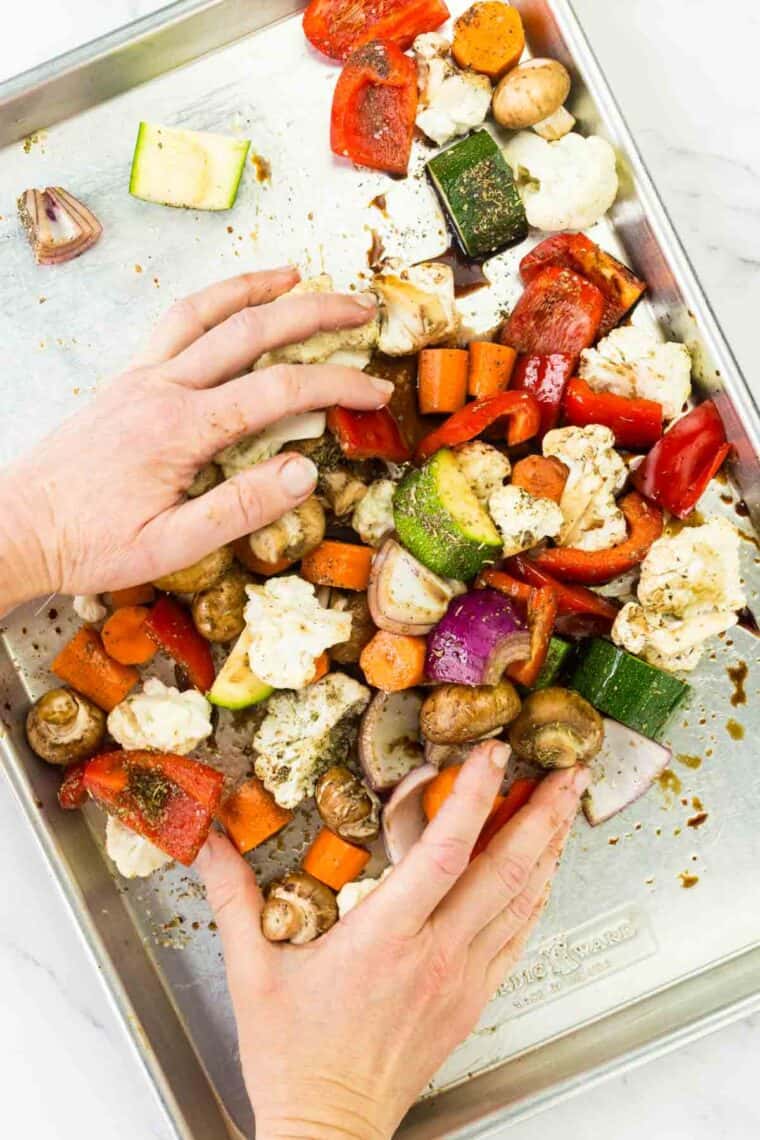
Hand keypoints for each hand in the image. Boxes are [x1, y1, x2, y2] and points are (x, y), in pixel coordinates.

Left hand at [0, 267, 387, 612]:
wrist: (17, 528)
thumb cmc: (90, 544)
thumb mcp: (172, 546)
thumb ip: (241, 508)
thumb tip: (305, 472)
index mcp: (180, 429)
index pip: (279, 392)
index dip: (337, 386)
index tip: (375, 389)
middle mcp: (161, 389)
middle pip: (249, 331)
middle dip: (312, 314)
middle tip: (358, 306)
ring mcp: (139, 378)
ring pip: (204, 312)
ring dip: (253, 288)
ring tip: (294, 274)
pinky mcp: (124, 381)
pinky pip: (172, 324)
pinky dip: (210, 304)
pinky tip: (228, 306)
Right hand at [196, 742, 590, 1138]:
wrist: (328, 1131)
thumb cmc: (293, 1058)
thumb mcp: (251, 971)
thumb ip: (232, 897)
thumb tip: (208, 843)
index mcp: (384, 939)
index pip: (443, 853)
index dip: (473, 796)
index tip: (493, 754)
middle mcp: (435, 955)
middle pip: (505, 872)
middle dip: (542, 813)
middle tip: (569, 769)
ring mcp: (461, 979)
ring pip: (521, 902)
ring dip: (549, 847)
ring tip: (567, 804)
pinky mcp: (471, 1000)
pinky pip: (516, 937)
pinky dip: (535, 895)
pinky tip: (544, 872)